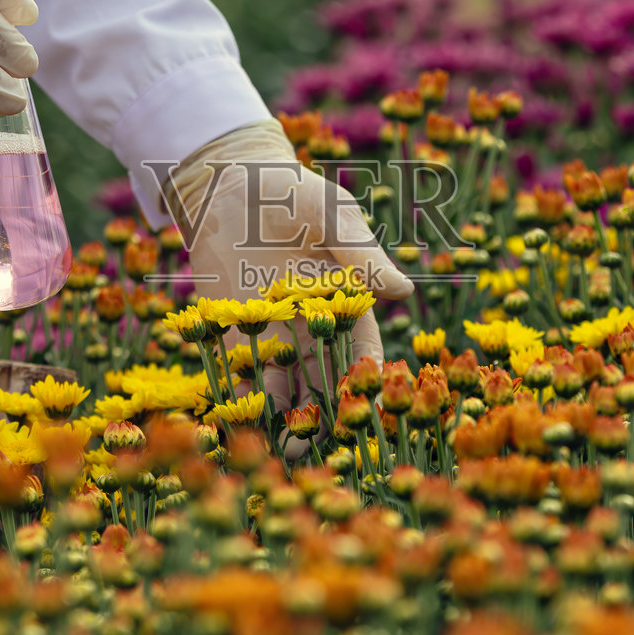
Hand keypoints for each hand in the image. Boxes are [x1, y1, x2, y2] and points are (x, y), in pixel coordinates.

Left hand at [167, 120, 412, 447]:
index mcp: (346, 298)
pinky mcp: (237, 328)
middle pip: (327, 376)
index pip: (363, 348)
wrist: (230, 182)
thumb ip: (360, 253)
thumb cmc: (290, 191)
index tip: (367, 404)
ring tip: (295, 453)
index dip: (367, 377)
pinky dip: (251, 399)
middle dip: (330, 412)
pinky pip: (247, 370)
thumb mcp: (331, 215)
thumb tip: (403, 291)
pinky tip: (252, 428)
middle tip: (329, 445)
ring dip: (293, 417)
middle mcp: (313, 322)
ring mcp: (274, 329)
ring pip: (290, 383)